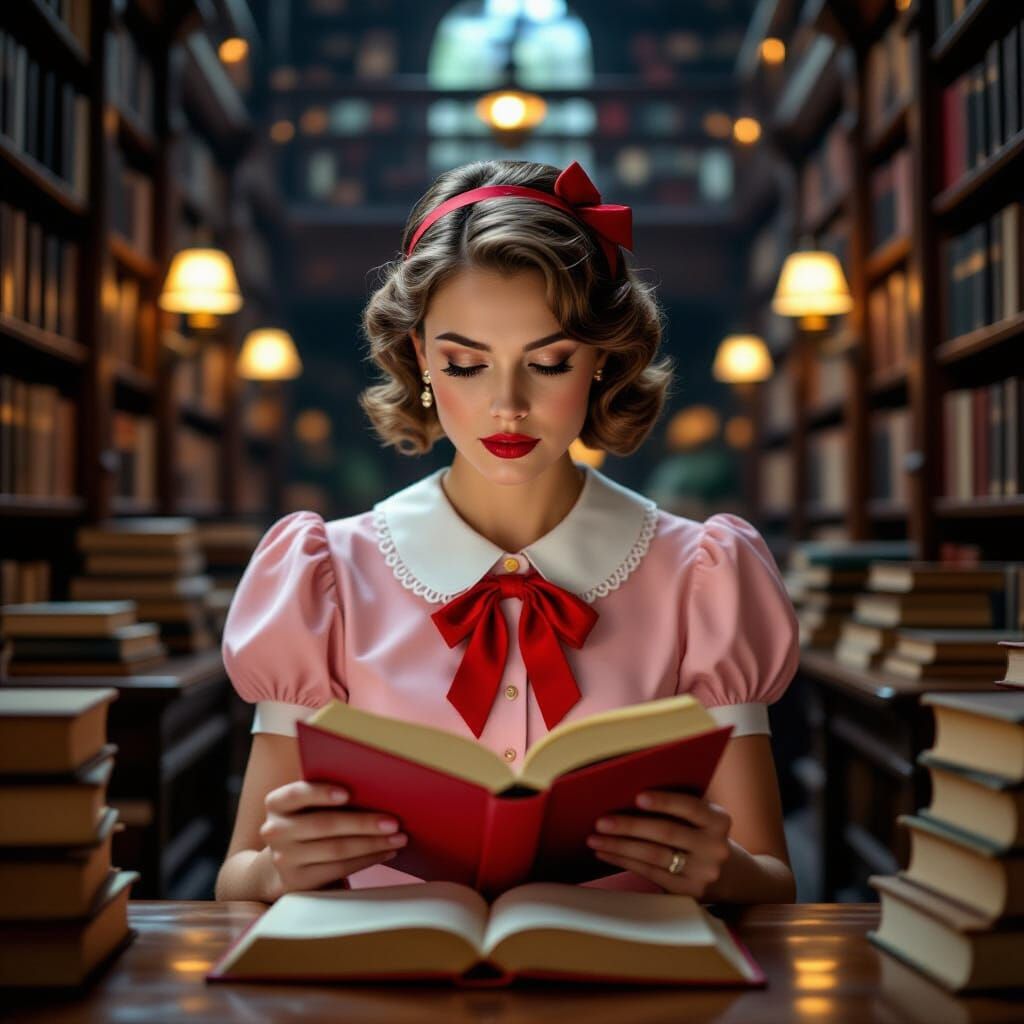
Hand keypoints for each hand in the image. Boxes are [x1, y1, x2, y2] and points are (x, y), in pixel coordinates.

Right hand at [259, 782, 406, 896]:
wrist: (286, 862)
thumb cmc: (309, 821)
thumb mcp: (308, 807)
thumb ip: (328, 796)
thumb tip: (376, 789)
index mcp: (277, 803)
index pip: (296, 794)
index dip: (321, 793)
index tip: (348, 793)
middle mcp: (275, 831)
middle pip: (324, 825)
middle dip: (363, 823)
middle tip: (394, 822)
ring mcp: (284, 859)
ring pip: (336, 849)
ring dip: (372, 843)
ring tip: (398, 838)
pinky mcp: (299, 881)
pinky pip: (339, 869)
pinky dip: (367, 859)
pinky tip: (386, 852)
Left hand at [586, 790, 732, 898]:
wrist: (732, 876)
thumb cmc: (702, 835)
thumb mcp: (703, 819)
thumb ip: (679, 808)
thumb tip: (628, 794)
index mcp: (719, 821)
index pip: (691, 807)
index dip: (664, 802)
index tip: (637, 797)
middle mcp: (715, 847)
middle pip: (666, 833)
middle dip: (630, 826)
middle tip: (601, 821)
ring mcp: (703, 873)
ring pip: (654, 856)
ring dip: (620, 846)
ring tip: (595, 839)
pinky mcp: (689, 892)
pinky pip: (651, 873)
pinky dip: (624, 862)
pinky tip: (606, 853)